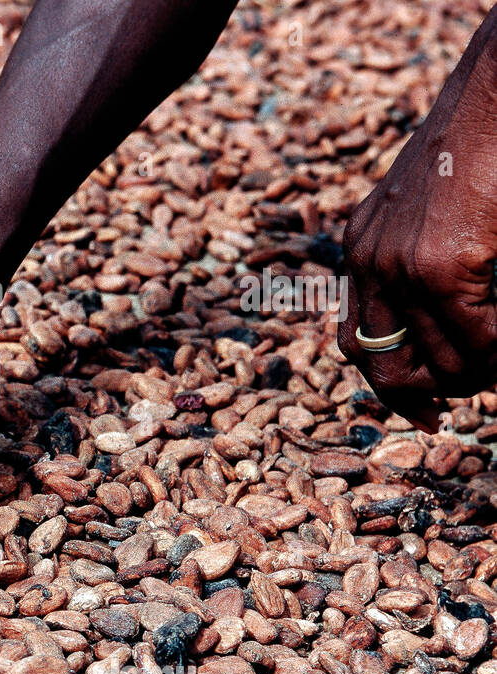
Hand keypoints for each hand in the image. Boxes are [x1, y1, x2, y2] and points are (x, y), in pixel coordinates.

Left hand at [339, 33, 496, 431]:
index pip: (354, 338)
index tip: (415, 408)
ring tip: (492, 372)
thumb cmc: (468, 149)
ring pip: (437, 360)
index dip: (383, 382)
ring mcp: (401, 266)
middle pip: (377, 363)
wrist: (487, 99)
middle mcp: (368, 262)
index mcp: (360, 249)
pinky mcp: (441, 265)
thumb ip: (411, 256)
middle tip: (444, 412)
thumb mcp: (418, 208)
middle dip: (415, 396)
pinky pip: (475, 339)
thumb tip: (431, 318)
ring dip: (469, 377)